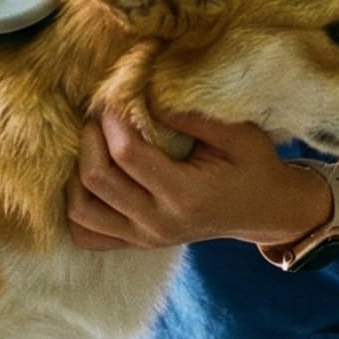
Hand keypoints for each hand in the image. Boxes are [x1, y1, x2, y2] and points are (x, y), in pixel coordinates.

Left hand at [66, 108, 330, 251]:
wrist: (263, 210)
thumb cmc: (253, 166)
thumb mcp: (238, 134)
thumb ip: (191, 116)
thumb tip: (144, 96)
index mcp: (185, 195)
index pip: (127, 155)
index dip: (112, 120)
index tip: (114, 97)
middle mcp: (158, 223)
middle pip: (96, 181)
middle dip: (89, 138)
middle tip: (100, 114)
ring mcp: (143, 238)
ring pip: (81, 211)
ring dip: (75, 172)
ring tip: (92, 144)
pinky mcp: (134, 243)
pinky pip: (86, 234)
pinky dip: (77, 207)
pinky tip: (87, 179)